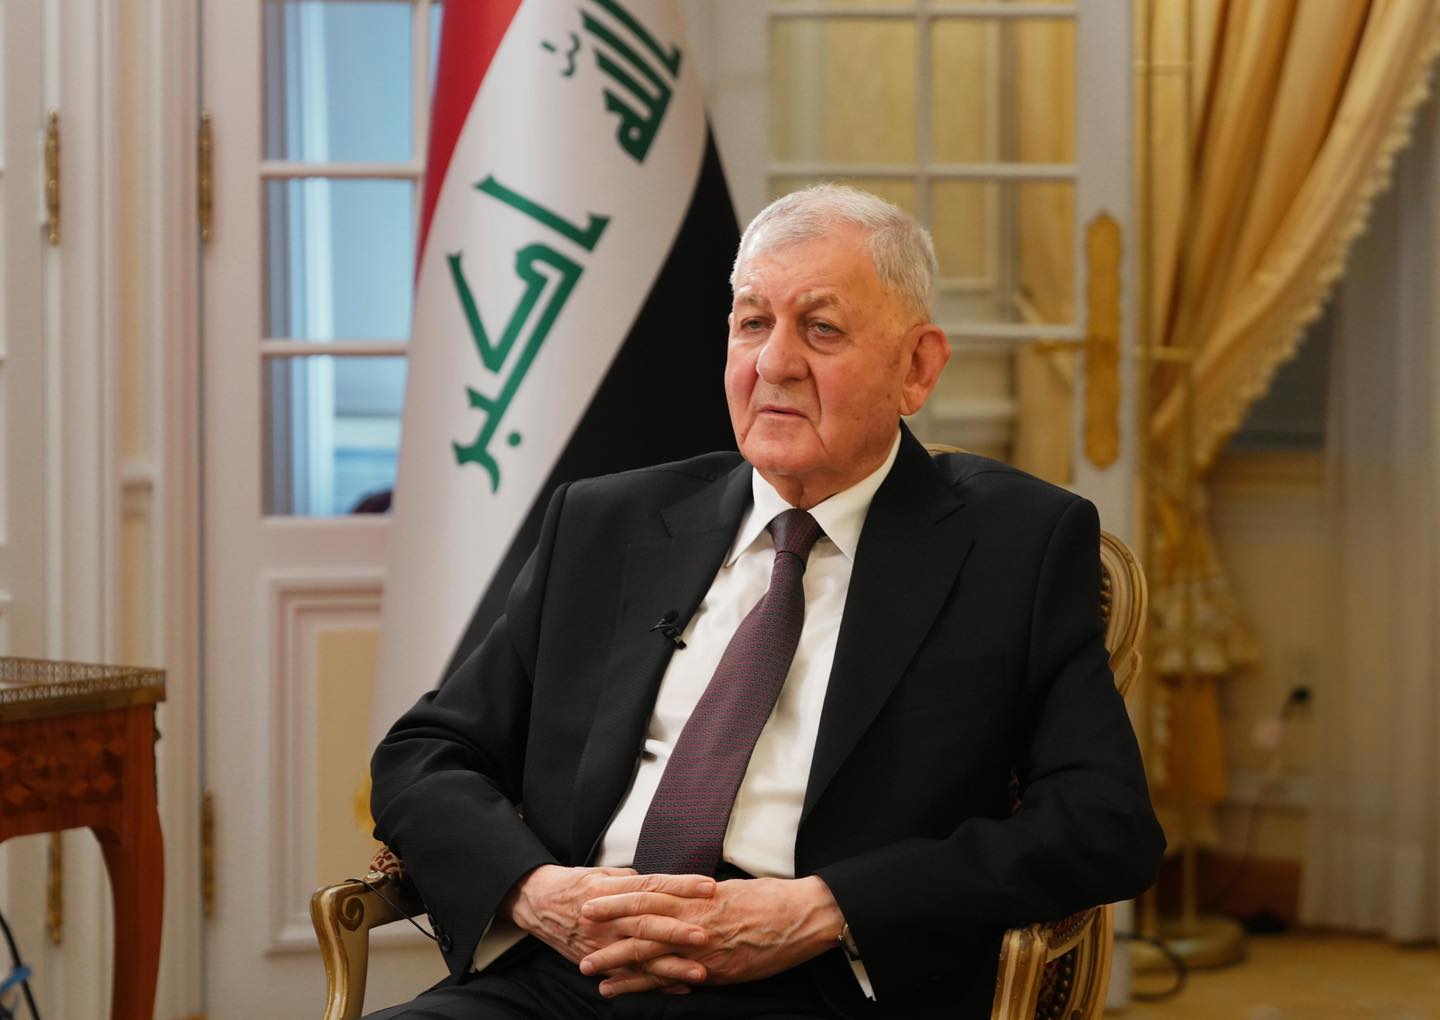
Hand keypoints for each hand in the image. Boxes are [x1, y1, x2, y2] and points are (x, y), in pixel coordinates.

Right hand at [500, 865, 716, 984]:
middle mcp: (606, 919)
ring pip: (640, 956)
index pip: (652, 887)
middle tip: (706, 934)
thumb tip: (661, 884)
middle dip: (678, 930)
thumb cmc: (573, 885)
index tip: (709, 887)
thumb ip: (632, 880)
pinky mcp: (598, 963)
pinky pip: (628, 978)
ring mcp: (601, 944)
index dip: (681, 886)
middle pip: (646, 923)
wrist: (537, 903)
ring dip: (671, 966)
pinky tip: (678, 987)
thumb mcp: (601, 873)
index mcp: (610, 891)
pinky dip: (654, 984)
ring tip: (699, 971)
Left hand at [578, 875, 844, 996]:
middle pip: (642, 922)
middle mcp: (695, 919)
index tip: (593, 899)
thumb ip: (703, 897)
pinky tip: (625, 991)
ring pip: (651, 953)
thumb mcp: (731, 890)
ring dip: (617, 962)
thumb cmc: (771, 899)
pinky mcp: (715, 971)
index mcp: (699, 895)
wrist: (803, 916)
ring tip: (590, 969)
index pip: (650, 894)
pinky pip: (673, 979)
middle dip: (608, 928)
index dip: (618, 897)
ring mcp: (703, 947)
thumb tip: (683, 897)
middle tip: (577, 929)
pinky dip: (646, 986)